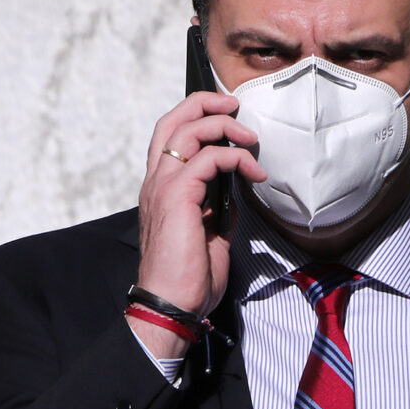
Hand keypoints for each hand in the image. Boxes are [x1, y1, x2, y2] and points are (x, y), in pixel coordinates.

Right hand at [134, 93, 262, 358]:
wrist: (171, 305)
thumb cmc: (187, 279)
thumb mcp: (210, 236)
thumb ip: (216, 210)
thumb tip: (234, 193)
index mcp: (160, 189)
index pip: (169, 136)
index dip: (196, 116)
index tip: (229, 119)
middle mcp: (156, 182)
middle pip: (173, 120)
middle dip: (205, 103)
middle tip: (236, 106)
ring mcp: (163, 187)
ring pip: (189, 130)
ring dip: (225, 126)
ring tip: (251, 140)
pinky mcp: (178, 197)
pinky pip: (209, 157)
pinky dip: (235, 157)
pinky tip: (253, 173)